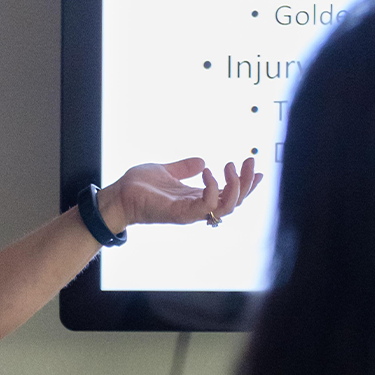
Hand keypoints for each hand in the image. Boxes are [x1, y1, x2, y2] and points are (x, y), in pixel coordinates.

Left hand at [97, 157, 262, 232]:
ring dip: (235, 186)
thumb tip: (202, 160)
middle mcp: (197, 207)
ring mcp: (189, 212)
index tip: (257, 168)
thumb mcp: (166, 170)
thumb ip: (184, 168)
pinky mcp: (179, 214)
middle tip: (248, 162)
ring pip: (226, 207)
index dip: (246, 184)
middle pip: (235, 203)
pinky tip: (208, 171)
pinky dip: (211, 189)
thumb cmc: (138, 186)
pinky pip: (205, 206)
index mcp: (196, 197)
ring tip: (230, 165)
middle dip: (247, 183)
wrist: (117, 195)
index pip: (229, 195)